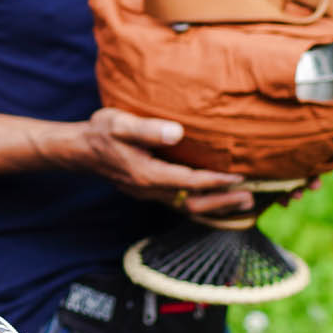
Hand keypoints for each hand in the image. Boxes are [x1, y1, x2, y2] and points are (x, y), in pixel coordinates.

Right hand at [59, 108, 251, 214]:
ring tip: (243, 203)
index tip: (239, 176)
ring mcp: (149, 194)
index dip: (216, 180)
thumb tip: (177, 132)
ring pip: (188, 208)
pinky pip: (181, 204)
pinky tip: (216, 200)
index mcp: (147, 175)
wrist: (81, 150)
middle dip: (223, 201)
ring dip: (216, 207)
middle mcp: (150, 190)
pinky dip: (203, 205)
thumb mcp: (120, 124)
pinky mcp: (149, 193)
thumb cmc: (101, 133)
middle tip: (252, 197)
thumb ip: (148, 129)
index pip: (190, 181)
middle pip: (193, 203)